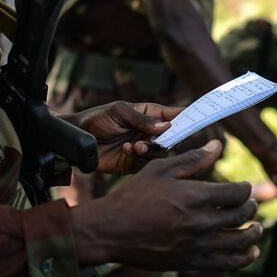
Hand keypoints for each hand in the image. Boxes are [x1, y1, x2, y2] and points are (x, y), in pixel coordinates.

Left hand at [65, 101, 179, 174]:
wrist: (77, 140)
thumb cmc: (97, 119)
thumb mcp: (119, 111)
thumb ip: (142, 119)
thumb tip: (167, 126)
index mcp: (150, 114)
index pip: (175, 115)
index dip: (189, 117)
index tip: (200, 119)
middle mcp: (150, 133)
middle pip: (173, 137)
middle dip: (170, 139)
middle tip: (162, 140)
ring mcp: (144, 149)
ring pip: (161, 153)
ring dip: (151, 149)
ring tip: (137, 145)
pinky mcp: (134, 164)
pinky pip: (145, 164)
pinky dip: (138, 157)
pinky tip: (126, 150)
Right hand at [75, 140, 261, 270]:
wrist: (111, 230)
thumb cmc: (134, 196)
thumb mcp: (161, 170)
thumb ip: (193, 159)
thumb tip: (217, 146)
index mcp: (195, 196)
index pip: (237, 193)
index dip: (246, 189)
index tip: (244, 188)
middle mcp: (200, 222)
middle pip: (241, 215)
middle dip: (251, 208)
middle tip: (251, 204)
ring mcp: (197, 244)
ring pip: (240, 241)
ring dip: (253, 233)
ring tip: (256, 228)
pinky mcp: (192, 262)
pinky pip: (228, 262)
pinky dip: (245, 257)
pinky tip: (250, 252)